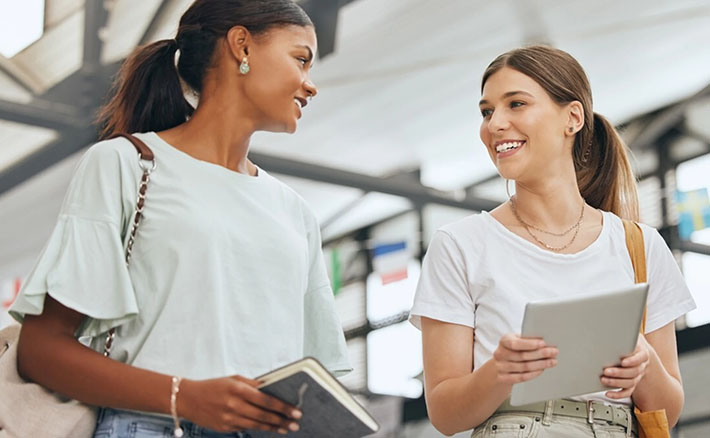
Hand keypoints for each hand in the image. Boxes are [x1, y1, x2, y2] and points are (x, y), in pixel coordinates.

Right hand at [178, 375, 301, 433]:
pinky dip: (259, 429)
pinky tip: (270, 429)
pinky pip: (246, 429)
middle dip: (282, 420)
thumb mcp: (233, 379)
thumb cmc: (213, 386)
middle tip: (296, 423)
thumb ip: (252, 384)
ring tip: (287, 428)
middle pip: (264, 415)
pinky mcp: (225, 428)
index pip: (266, 400)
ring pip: (257, 425)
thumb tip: (271, 389)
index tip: (295, 410)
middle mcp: (233, 405)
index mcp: (237, 389)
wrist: (188, 399)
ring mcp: (228, 418)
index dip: (282, 406)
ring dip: (274, 428)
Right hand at [492, 333, 557, 383]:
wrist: (499, 366)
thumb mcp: (516, 341)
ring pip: (524, 367)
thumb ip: (527, 340)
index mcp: (504, 341)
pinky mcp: (503, 378)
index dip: (529, 344)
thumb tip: (544, 340)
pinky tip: (542, 370)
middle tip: (554, 352)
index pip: (515, 343)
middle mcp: (500, 354)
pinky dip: (534, 373)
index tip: (543, 343)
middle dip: (541, 354)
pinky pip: (521, 377)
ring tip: (552, 362)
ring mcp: (500, 367)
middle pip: (523, 355)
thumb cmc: (512, 351)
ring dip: (541, 364)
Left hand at [601, 333, 650, 398]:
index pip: (640, 358)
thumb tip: (611, 325)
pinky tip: (608, 393)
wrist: (640, 351)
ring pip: (630, 383)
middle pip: (633, 372)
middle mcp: (641, 366)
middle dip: (619, 372)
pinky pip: (627, 392)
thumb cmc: (631, 341)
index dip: (632, 360)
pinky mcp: (631, 383)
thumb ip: (625, 333)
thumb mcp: (631, 335)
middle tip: (606, 371)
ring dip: (616, 383)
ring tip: (603, 379)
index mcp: (642, 354)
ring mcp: (637, 376)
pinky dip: (618, 395)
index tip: (623, 361)